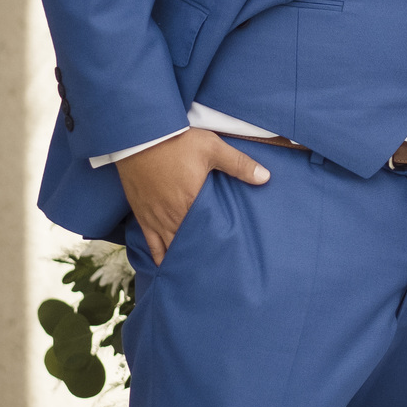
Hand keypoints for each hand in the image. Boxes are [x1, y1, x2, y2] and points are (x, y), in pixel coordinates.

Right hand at [116, 129, 268, 264]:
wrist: (140, 135)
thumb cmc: (177, 141)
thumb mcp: (213, 148)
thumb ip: (239, 164)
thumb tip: (265, 177)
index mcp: (192, 203)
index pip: (209, 233)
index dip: (219, 245)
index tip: (230, 255)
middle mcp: (173, 216)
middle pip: (190, 244)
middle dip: (203, 254)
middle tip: (216, 268)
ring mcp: (155, 218)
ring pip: (171, 247)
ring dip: (183, 257)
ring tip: (196, 271)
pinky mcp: (142, 215)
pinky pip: (150, 243)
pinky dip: (159, 256)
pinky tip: (166, 266)